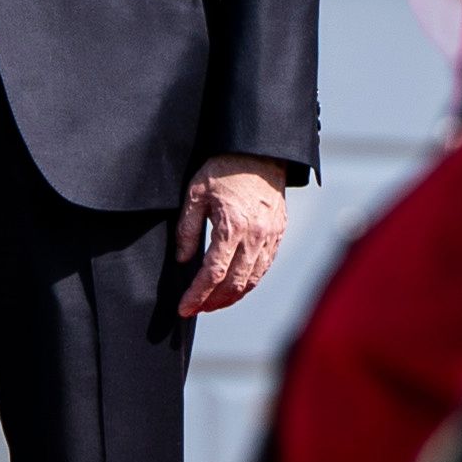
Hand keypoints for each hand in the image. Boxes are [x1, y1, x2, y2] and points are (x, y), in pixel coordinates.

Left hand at [173, 155, 289, 316]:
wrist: (259, 152)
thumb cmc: (223, 169)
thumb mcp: (195, 194)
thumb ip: (187, 230)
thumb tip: (183, 260)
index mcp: (232, 226)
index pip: (213, 273)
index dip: (197, 295)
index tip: (183, 308)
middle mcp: (255, 236)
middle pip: (235, 284)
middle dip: (213, 302)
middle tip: (195, 309)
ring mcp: (271, 237)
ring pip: (252, 279)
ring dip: (231, 297)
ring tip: (212, 303)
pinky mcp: (278, 234)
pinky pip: (264, 267)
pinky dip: (248, 282)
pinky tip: (234, 286)